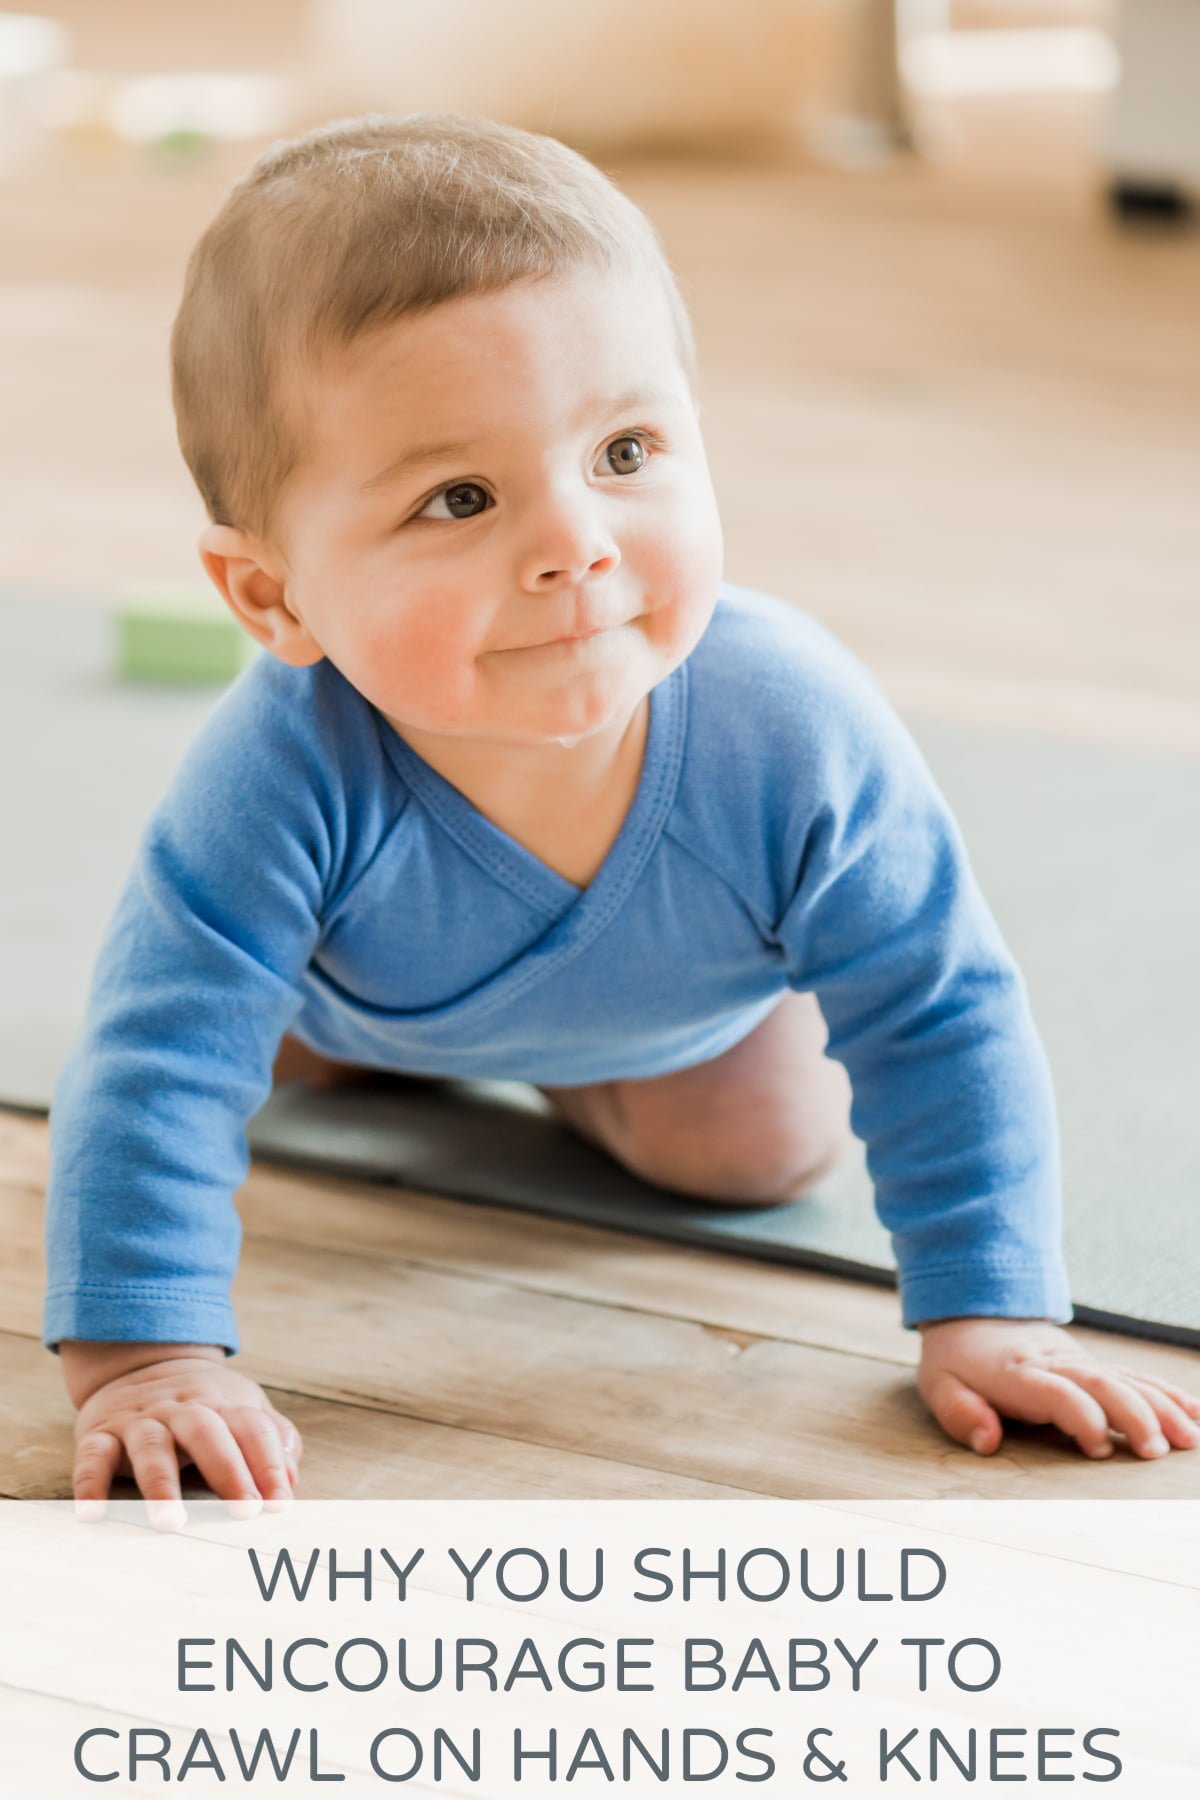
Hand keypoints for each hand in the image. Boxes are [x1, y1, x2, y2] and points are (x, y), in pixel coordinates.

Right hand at [64, 1345, 300, 1525]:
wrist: (142, 1362)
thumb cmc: (205, 1404)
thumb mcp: (243, 1407)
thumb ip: (274, 1438)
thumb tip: (292, 1478)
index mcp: (223, 1403)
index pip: (252, 1429)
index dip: (270, 1465)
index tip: (282, 1505)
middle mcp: (182, 1409)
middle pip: (207, 1433)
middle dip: (228, 1471)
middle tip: (245, 1511)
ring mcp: (141, 1420)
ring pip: (152, 1446)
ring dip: (161, 1485)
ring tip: (170, 1523)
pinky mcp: (101, 1432)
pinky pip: (93, 1455)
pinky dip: (90, 1483)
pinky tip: (93, 1514)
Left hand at [917, 1317, 1199, 1458]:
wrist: (973, 1312)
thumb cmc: (956, 1360)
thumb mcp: (937, 1384)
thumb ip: (959, 1413)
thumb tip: (986, 1442)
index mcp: (1016, 1373)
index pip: (1055, 1391)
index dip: (1079, 1416)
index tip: (1099, 1446)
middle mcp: (1054, 1364)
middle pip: (1100, 1384)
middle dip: (1132, 1415)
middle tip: (1155, 1451)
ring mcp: (1078, 1362)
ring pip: (1125, 1380)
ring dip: (1159, 1407)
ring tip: (1188, 1438)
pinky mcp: (1093, 1365)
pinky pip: (1134, 1376)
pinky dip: (1166, 1393)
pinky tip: (1194, 1414)